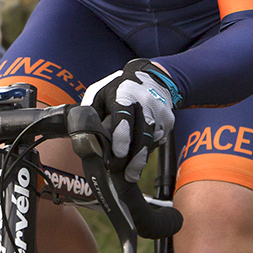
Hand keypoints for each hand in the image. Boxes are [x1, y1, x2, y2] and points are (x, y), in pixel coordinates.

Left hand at [81, 59, 181, 181]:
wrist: (151, 77)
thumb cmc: (120, 87)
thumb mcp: (100, 92)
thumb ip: (91, 112)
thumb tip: (83, 136)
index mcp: (124, 94)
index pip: (124, 116)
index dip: (121, 137)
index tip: (118, 155)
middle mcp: (145, 102)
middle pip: (143, 134)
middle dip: (136, 158)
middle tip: (128, 176)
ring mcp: (160, 112)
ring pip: (151, 141)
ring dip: (141, 157)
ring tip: (132, 171)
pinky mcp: (169, 121)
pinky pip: (158, 140)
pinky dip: (148, 148)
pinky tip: (139, 149)